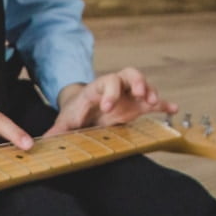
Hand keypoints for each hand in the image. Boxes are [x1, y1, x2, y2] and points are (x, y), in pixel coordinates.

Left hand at [45, 67, 177, 135]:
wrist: (84, 109)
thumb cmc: (76, 113)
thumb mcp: (66, 121)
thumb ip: (57, 131)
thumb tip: (42, 142)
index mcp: (98, 89)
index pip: (106, 82)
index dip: (109, 92)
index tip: (107, 108)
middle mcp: (115, 87)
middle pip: (129, 74)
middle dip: (136, 82)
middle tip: (139, 94)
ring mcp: (128, 94)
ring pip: (143, 83)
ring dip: (150, 90)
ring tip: (153, 102)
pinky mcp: (137, 105)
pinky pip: (154, 101)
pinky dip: (164, 105)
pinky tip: (172, 110)